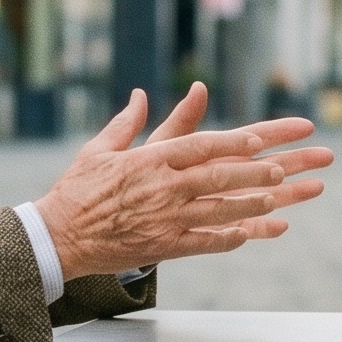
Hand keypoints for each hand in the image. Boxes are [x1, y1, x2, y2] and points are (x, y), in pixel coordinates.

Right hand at [32, 84, 331, 277]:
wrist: (59, 236)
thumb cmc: (78, 189)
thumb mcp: (99, 149)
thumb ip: (127, 122)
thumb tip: (141, 95)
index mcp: (149, 160)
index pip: (198, 145)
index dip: (231, 141)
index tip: (258, 136)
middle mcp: (162, 187)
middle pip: (218, 176)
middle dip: (254, 171)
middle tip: (283, 168)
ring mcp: (166, 218)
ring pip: (219, 210)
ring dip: (252, 204)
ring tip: (280, 199)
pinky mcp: (164, 246)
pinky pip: (205, 242)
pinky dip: (230, 237)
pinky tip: (252, 233)